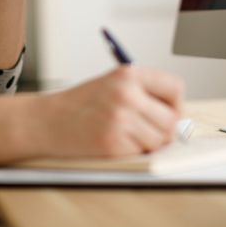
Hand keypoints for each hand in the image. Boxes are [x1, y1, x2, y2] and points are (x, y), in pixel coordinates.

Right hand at [36, 66, 184, 157]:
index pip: (175, 87)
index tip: (168, 111)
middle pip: (171, 119)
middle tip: (150, 130)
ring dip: (149, 143)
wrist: (46, 120)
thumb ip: (144, 93)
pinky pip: (141, 152)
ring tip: (129, 135)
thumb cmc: (81, 103)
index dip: (175, 103)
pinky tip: (115, 142)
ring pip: (160, 140)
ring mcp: (119, 119)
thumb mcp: (113, 84)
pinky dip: (133, 151)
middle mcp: (126, 94)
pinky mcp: (112, 143)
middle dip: (165, 129)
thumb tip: (179, 116)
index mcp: (128, 74)